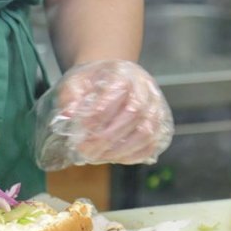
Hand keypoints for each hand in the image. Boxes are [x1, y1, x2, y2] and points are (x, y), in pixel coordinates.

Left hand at [33, 60, 173, 170]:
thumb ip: (71, 96)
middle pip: (134, 114)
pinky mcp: (161, 124)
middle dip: (107, 138)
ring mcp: (156, 107)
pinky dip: (134, 156)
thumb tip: (69, 114)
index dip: (98, 115)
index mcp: (124, 72)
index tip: (80, 131)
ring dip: (120, 150)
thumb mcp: (76, 81)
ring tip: (97, 157)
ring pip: (147, 132)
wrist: (114, 77)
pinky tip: (114, 158)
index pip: (117, 93)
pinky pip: (153, 144)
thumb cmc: (94, 82)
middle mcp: (145, 87)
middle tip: (85, 151)